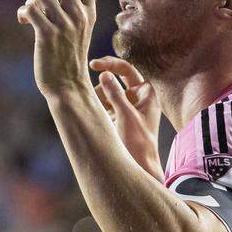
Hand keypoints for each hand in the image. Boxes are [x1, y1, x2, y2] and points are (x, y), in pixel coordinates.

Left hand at [16, 0, 96, 96]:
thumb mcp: (72, 33)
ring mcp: (65, 25)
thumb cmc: (66, 61)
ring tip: (29, 16)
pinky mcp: (48, 34)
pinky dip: (23, 12)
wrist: (67, 87)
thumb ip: (64, 13)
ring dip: (30, 2)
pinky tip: (24, 22)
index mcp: (87, 14)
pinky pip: (31, 8)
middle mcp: (79, 16)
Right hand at [91, 56, 162, 180]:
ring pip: (106, 93)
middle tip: (86, 86)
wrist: (140, 167)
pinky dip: (96, 107)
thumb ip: (115, 93)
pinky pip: (103, 106)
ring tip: (94, 110)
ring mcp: (126, 107)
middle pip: (114, 81)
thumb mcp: (126, 115)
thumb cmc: (139, 142)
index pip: (126, 70)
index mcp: (145, 93)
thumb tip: (104, 74)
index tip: (94, 65)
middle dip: (102, 86)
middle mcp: (136, 97)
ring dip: (97, 98)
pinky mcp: (117, 118)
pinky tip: (92, 114)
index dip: (110, 64)